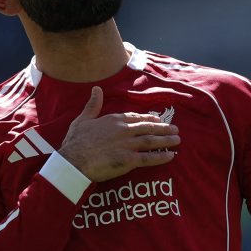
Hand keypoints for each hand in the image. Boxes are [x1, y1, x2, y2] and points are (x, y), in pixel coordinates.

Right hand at [58, 86, 180, 181]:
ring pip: (151, 141)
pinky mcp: (128, 160)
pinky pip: (148, 158)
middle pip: (148, 128)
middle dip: (163, 128)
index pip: (135, 118)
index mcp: (113, 120)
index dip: (148, 119)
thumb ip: (93, 105)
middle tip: (175, 129)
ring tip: (177, 139)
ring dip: (166, 140)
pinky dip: (161, 156)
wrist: (73, 161)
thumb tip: (97, 89)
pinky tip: (171, 155)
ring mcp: (127, 145)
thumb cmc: (75, 142)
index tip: (158, 120)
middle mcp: (123, 130)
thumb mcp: (83, 119)